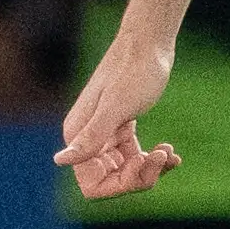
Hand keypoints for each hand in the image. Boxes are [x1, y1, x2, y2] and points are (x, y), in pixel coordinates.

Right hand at [54, 24, 180, 197]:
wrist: (150, 43)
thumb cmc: (134, 71)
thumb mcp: (116, 107)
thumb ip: (90, 136)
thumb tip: (59, 161)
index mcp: (78, 135)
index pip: (92, 185)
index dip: (119, 185)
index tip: (141, 164)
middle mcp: (87, 138)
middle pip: (111, 181)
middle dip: (139, 176)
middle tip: (162, 156)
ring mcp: (104, 135)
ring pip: (125, 171)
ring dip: (150, 168)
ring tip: (168, 152)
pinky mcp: (121, 129)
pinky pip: (134, 157)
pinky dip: (153, 159)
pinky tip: (170, 151)